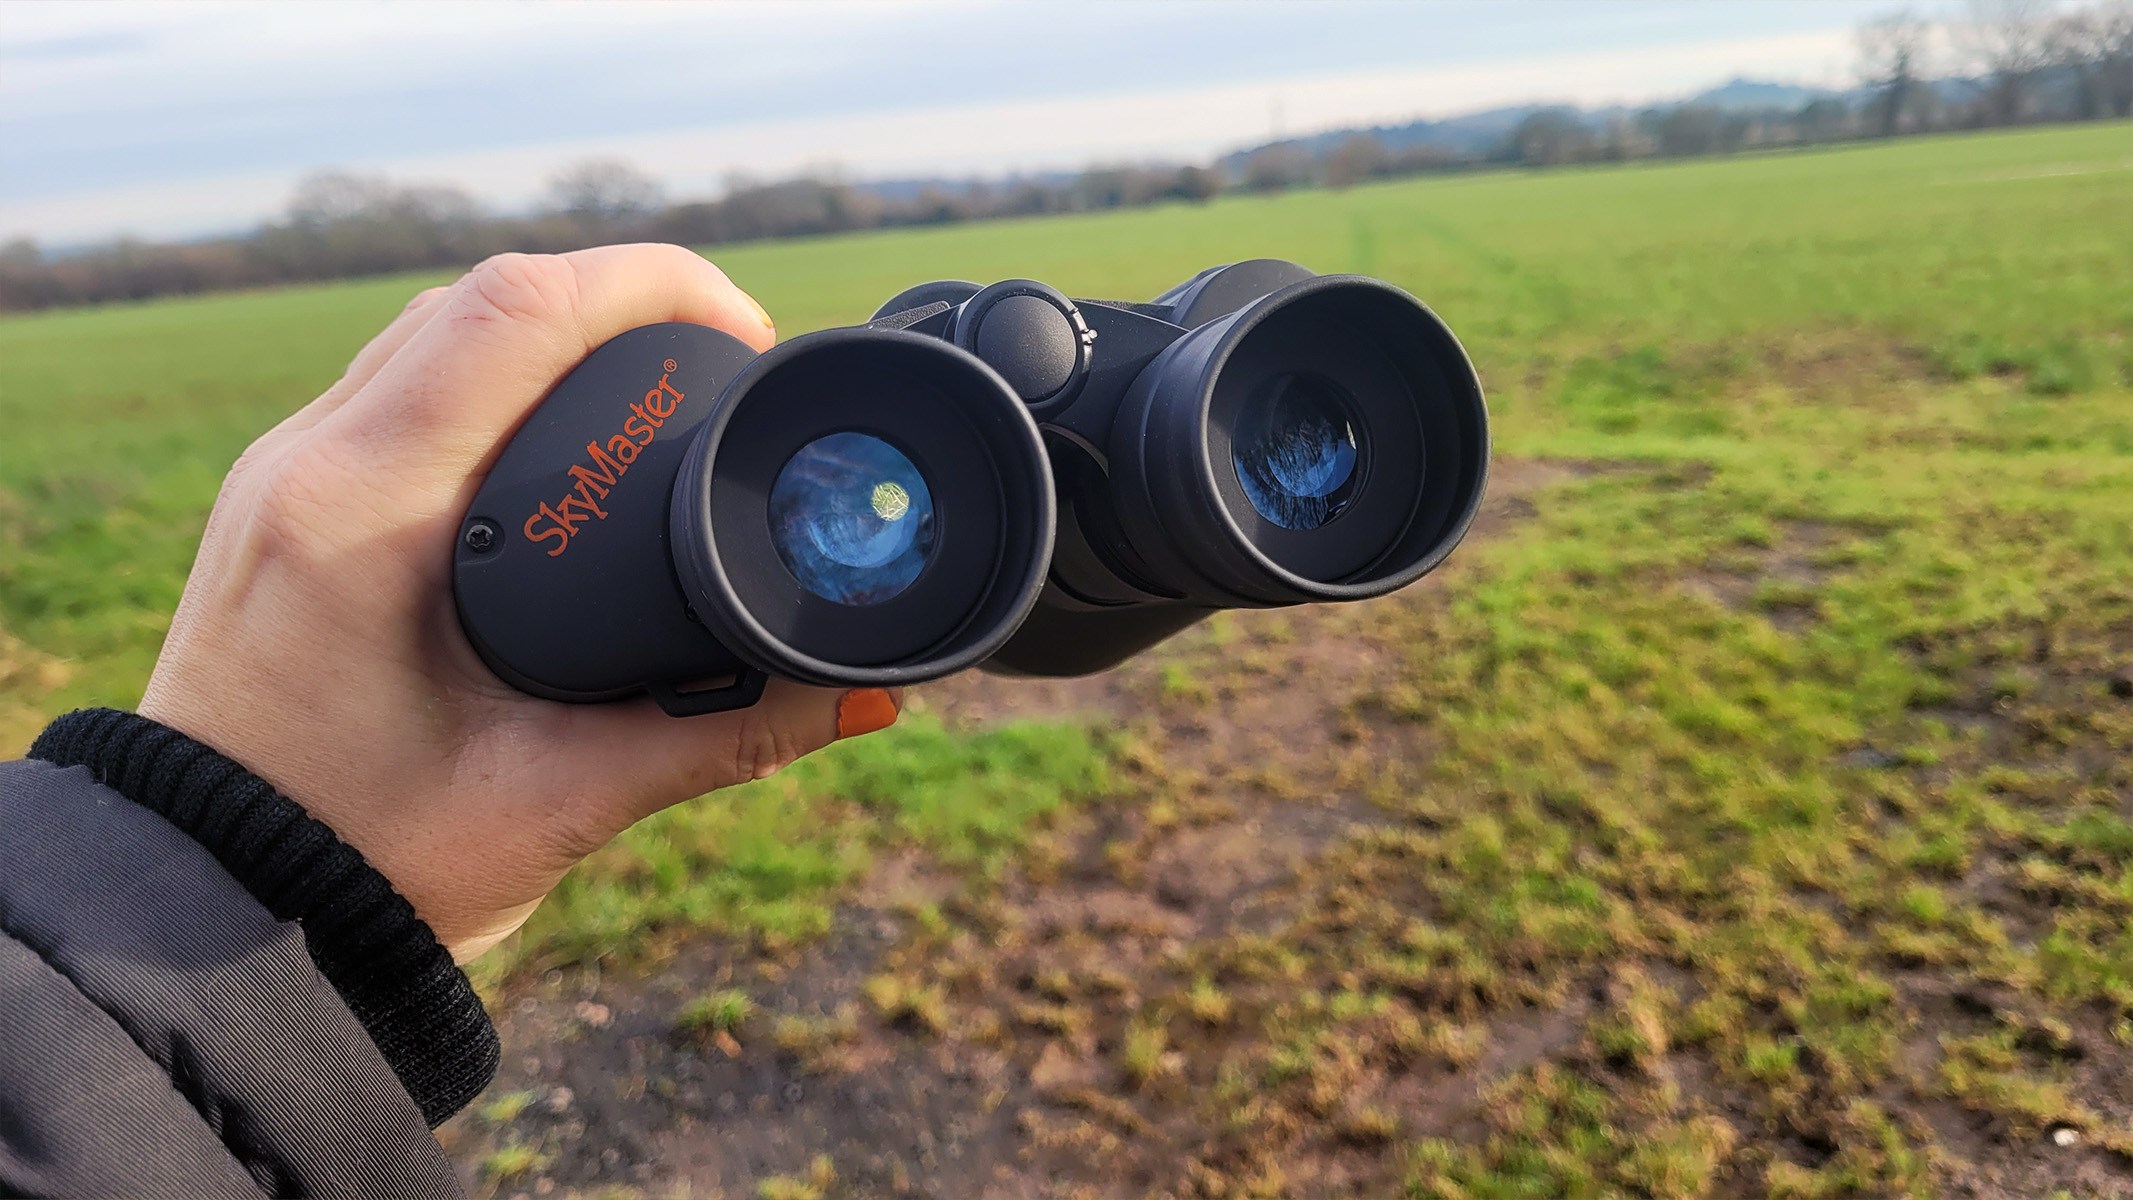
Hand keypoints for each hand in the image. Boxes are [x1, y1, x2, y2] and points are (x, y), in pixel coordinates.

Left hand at [139, 245, 900, 962]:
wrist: (204, 918)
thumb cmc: (358, 871)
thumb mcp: (554, 802)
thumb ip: (716, 741)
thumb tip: (857, 698)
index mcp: (363, 517)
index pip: (512, 314)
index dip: (650, 285)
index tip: (746, 328)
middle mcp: (308, 467)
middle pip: (478, 297)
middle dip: (620, 294)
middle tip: (726, 352)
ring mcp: (284, 475)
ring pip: (435, 327)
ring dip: (554, 324)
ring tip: (662, 378)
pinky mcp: (286, 501)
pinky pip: (403, 379)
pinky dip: (497, 369)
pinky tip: (563, 428)